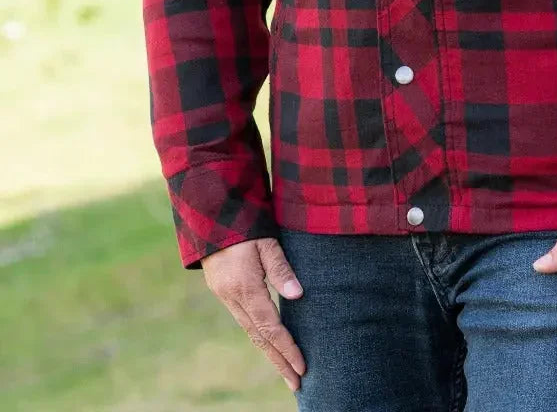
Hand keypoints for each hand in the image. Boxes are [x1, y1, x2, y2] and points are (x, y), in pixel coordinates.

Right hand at [201, 237, 306, 392]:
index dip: (287, 348)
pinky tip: (269, 344)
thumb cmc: (245, 224)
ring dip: (270, 352)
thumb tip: (298, 296)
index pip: (270, 327)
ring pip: (251, 332)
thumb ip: (281, 269)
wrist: (210, 215)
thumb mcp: (267, 242)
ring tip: (287, 370)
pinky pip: (245, 320)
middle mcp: (233, 298)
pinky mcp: (224, 291)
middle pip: (259, 338)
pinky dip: (259, 336)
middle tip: (297, 383)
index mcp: (245, 287)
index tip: (302, 367)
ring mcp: (226, 296)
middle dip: (279, 362)